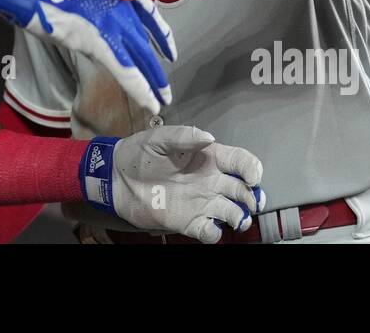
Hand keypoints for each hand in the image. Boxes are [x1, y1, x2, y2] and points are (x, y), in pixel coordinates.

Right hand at [0, 0, 175, 114]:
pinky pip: (124, 69)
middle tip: (165, 86)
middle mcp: (118, 9)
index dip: (160, 33)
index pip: (147, 15)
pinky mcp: (98, 42)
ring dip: (152, 80)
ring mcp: (110, 26)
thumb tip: (92, 9)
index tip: (168, 48)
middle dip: (155, 66)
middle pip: (145, 42)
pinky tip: (149, 100)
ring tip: (163, 97)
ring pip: (140, 59)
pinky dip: (138, 87)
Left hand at [84, 126, 264, 243]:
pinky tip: (209, 227)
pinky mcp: (189, 222)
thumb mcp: (159, 138)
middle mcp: (210, 181)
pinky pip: (210, 232)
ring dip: (240, 217)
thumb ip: (184, 136)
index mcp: (207, 157)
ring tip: (236, 219)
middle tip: (251, 202)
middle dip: (252, 197)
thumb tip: (209, 137)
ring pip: (232, 212)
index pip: (240, 161)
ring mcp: (201, 203)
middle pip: (243, 190)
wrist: (116, 179)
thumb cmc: (138, 154)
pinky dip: (214, 233)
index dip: (252, 169)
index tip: (252, 177)